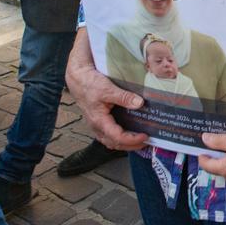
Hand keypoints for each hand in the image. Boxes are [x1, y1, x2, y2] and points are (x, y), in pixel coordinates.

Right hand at [65, 30, 147, 150]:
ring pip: (111, 141)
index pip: (117, 137)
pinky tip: (129, 133)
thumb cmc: (90, 84)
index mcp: (99, 121)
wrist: (78, 79)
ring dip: (125, 144)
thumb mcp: (108, 88)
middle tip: (147, 141)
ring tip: (140, 140)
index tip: (145, 136)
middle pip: (114, 144)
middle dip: (131, 145)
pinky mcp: (98, 122)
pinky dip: (120, 138)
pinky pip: (109, 135)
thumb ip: (123, 97)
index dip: (132, 139)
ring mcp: (97, 125)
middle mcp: (97, 127)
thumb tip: (140, 103)